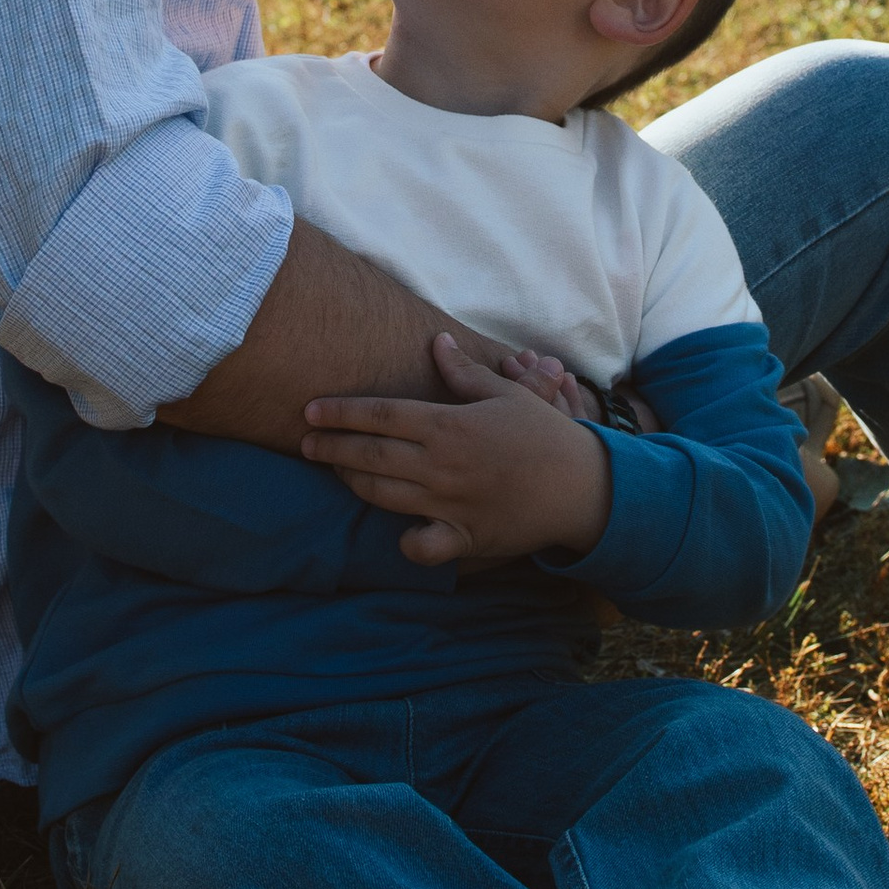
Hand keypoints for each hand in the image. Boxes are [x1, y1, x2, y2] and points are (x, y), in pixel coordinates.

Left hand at [304, 328, 612, 568]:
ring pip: (383, 497)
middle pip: (370, 457)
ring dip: (352, 484)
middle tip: (304, 444)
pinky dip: (404, 541)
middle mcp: (441, 466)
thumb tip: (436, 342)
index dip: (340, 413)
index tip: (310, 412)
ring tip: (337, 473)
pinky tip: (398, 530)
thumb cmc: (544, 435)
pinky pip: (420, 547)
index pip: (380, 415)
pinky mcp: (464, 538)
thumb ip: (464, 372)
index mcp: (449, 425)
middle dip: (330, 449)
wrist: (584, 487)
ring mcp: (449, 505)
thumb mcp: (507, 395)